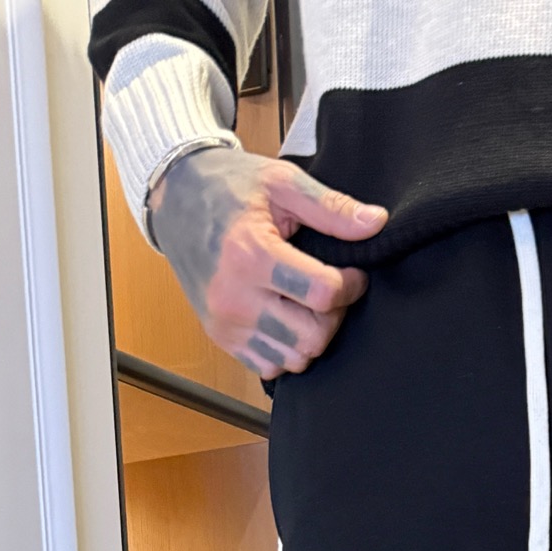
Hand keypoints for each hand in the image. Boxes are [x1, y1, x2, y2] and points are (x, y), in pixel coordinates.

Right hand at [148, 147, 386, 374]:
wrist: (175, 198)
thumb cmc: (230, 186)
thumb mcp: (282, 182)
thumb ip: (331, 208)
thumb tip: (376, 223)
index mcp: (251, 254)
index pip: (322, 294)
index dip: (350, 286)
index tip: (352, 274)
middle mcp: (234, 297)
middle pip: (312, 336)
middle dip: (334, 316)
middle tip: (331, 291)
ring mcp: (225, 323)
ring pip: (294, 358)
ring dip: (312, 336)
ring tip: (307, 304)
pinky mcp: (221, 337)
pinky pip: (269, 366)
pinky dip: (287, 350)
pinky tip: (286, 318)